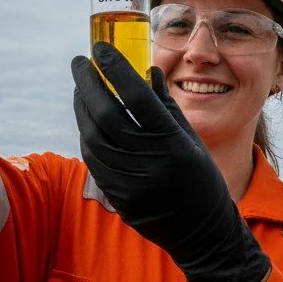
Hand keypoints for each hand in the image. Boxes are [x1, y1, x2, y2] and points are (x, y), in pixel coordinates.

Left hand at [71, 43, 271, 281]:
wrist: (201, 232)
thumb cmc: (201, 179)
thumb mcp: (192, 139)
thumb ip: (167, 106)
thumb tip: (147, 71)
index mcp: (172, 142)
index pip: (135, 97)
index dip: (115, 69)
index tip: (100, 48)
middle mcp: (149, 161)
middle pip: (106, 113)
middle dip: (88, 83)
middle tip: (80, 62)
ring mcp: (129, 181)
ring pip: (93, 136)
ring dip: (82, 107)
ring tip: (81, 86)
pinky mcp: (117, 196)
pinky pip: (93, 158)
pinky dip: (86, 133)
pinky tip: (86, 118)